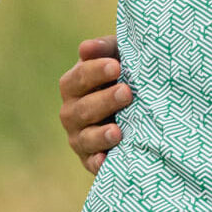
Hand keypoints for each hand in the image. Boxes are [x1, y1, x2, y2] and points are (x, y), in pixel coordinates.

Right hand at [60, 36, 131, 174]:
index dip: (95, 72)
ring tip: (117, 131)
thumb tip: (86, 48)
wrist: (140, 108)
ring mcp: (80, 137)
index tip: (116, 66)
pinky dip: (97, 162)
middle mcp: (72, 112)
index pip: (78, 78)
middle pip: (82, 109)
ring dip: (101, 135)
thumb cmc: (125, 75)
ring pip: (86, 137)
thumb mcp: (118, 57)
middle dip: (104, 101)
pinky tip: (106, 160)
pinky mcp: (91, 159)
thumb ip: (105, 50)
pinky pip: (91, 163)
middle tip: (127, 92)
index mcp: (74, 84)